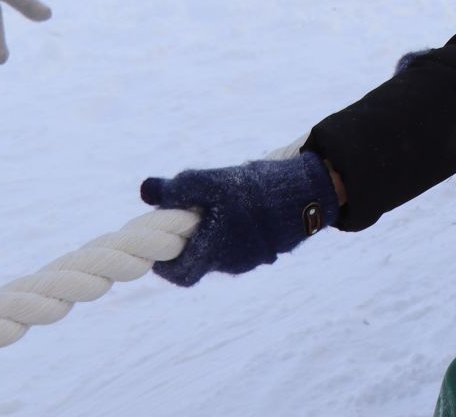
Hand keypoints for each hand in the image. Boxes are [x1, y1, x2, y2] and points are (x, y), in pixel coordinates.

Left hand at [140, 151, 340, 286]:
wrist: (309, 193)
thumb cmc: (258, 190)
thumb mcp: (215, 182)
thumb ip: (180, 187)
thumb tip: (146, 190)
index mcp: (215, 250)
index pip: (179, 273)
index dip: (163, 262)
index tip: (161, 240)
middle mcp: (231, 262)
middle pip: (199, 259)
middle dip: (191, 239)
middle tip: (191, 214)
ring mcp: (251, 258)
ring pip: (220, 251)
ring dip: (214, 233)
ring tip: (222, 204)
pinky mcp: (267, 250)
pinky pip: (240, 246)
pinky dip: (233, 232)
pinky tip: (242, 209)